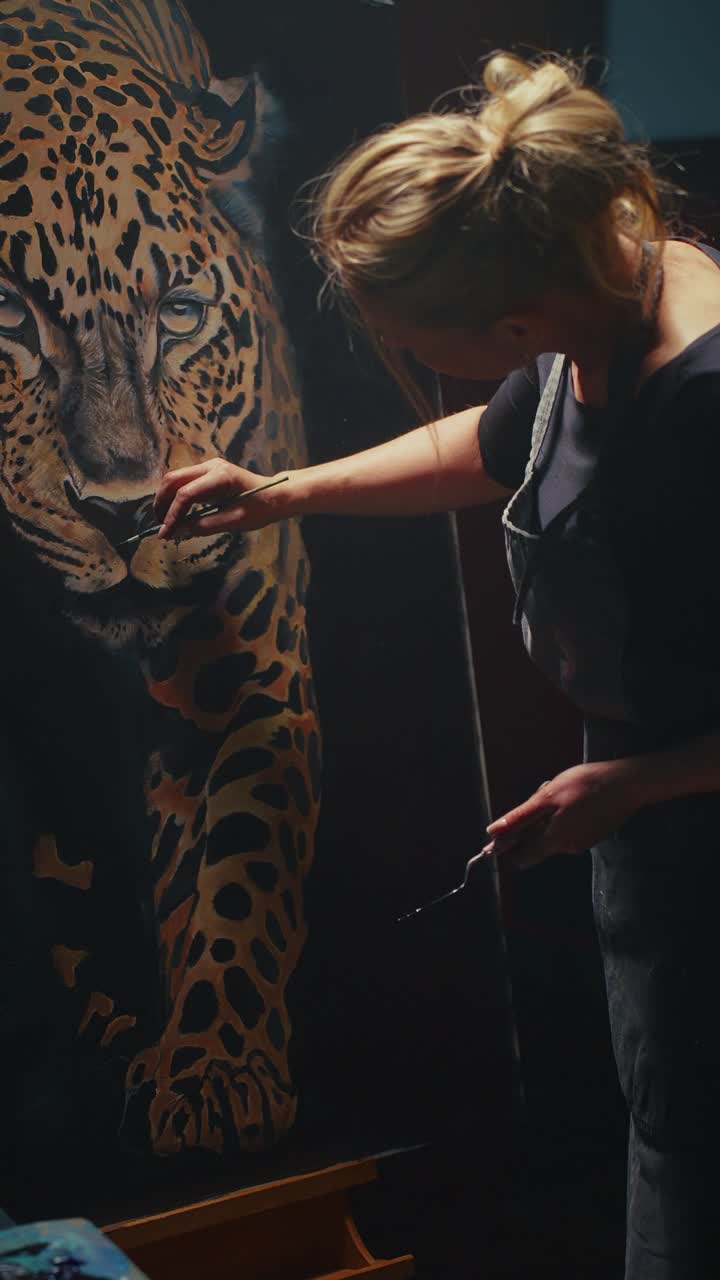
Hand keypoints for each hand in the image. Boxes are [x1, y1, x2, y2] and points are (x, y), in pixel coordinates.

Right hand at [153, 459, 290, 538]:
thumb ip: (204, 526)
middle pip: (173, 480)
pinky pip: (184, 484)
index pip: (186, 494)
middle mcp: (211, 466)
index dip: (172, 515)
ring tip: (167, 523)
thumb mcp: (235, 522)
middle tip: (161, 527)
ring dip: (166, 501)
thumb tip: (177, 532)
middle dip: (162, 503)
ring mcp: (208, 467)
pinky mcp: (207, 474)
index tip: (165, 533)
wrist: (276, 495)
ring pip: (175, 480)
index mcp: (221, 476)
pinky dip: (176, 499)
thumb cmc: (261, 508)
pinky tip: (177, 517)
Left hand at [484, 760, 647, 869]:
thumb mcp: (547, 797)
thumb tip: (493, 833)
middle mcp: (568, 848)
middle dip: (533, 825)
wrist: (626, 783)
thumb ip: (519, 819)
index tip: (501, 834)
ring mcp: (583, 842)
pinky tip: (574, 798)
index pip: (523, 858)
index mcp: (554, 840)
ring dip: (550, 818)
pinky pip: (569, 829)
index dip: (509, 847)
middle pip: (538, 844)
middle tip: (542, 798)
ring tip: (561, 794)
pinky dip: (565, 817)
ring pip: (554, 835)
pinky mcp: (593, 834)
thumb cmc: (586, 785)